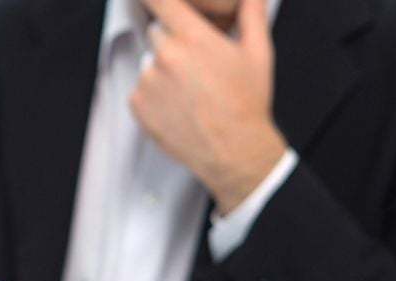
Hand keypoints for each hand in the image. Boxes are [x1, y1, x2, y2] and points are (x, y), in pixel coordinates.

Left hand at [131, 0, 287, 213]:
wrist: (233, 150)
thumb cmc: (247, 102)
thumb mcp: (257, 52)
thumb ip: (252, 14)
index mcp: (192, 37)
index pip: (160, 1)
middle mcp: (165, 56)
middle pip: (157, 31)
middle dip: (173, 40)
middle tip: (196, 63)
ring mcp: (148, 81)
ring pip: (149, 62)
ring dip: (163, 69)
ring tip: (190, 90)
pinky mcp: (137, 105)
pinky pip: (140, 88)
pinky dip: (153, 94)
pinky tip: (178, 105)